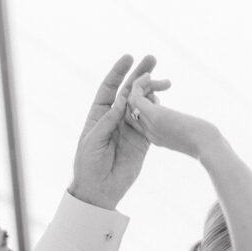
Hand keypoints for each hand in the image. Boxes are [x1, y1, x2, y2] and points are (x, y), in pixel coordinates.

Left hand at [70, 55, 170, 209]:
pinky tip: (162, 101)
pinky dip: (157, 112)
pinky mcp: (141, 142)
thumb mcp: (94, 140)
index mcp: (100, 115)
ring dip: (152, 91)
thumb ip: (108, 121)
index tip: (129, 58)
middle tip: (152, 59)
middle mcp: (116, 119)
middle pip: (129, 91)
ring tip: (163, 81)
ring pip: (143, 105)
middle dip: (140, 74)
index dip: (118, 72)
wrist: (99, 191)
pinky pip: (151, 124)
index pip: (110, 88)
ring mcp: (130, 129)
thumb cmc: (88, 165)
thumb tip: (122, 100)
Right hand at [125, 73, 221, 158]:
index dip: (143, 104)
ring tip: (150, 76)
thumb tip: (192, 123)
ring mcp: (149, 125)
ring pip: (130, 102)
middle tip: (153, 82)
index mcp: (156, 139)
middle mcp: (149, 133)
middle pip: (132, 110)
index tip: (155, 95)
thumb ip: (185, 128)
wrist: (209, 147)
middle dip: (138, 93)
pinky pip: (135, 97)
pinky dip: (139, 84)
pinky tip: (149, 76)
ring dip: (138, 85)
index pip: (138, 120)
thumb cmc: (207, 142)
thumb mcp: (192, 134)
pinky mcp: (154, 116)